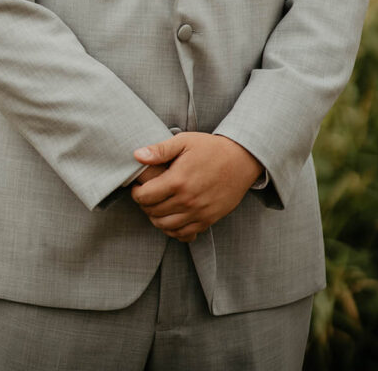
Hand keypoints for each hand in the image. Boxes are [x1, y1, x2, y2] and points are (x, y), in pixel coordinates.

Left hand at [131, 133, 262, 241]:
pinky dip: (173, 231)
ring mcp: (198, 212)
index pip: (145, 197)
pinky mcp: (208, 219)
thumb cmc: (211, 148)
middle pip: (153, 213)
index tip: (137, 187)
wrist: (241, 159)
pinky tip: (172, 219)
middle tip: (146, 196)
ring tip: (157, 207)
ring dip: (156, 219)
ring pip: (166, 227)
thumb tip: (137, 155)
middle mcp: (187, 200)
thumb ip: (159, 150)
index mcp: (177, 180)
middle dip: (145, 205)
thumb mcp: (184, 141)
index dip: (136, 193)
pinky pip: (184, 234)